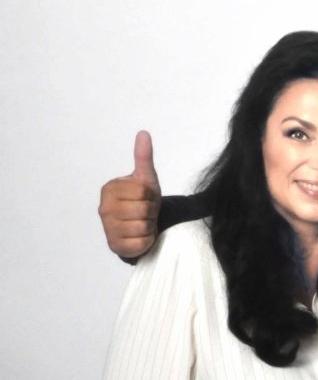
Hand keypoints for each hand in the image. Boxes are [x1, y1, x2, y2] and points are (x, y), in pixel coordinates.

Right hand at [98, 131, 161, 257]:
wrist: (142, 224)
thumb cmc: (143, 200)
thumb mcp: (146, 178)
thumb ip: (144, 157)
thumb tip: (143, 133)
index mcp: (109, 189)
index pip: (143, 191)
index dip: (151, 195)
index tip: (145, 197)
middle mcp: (104, 209)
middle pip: (144, 209)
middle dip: (151, 210)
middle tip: (146, 211)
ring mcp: (107, 229)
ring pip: (143, 226)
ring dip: (150, 225)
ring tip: (143, 222)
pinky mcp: (115, 246)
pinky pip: (142, 243)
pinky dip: (147, 240)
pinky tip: (140, 236)